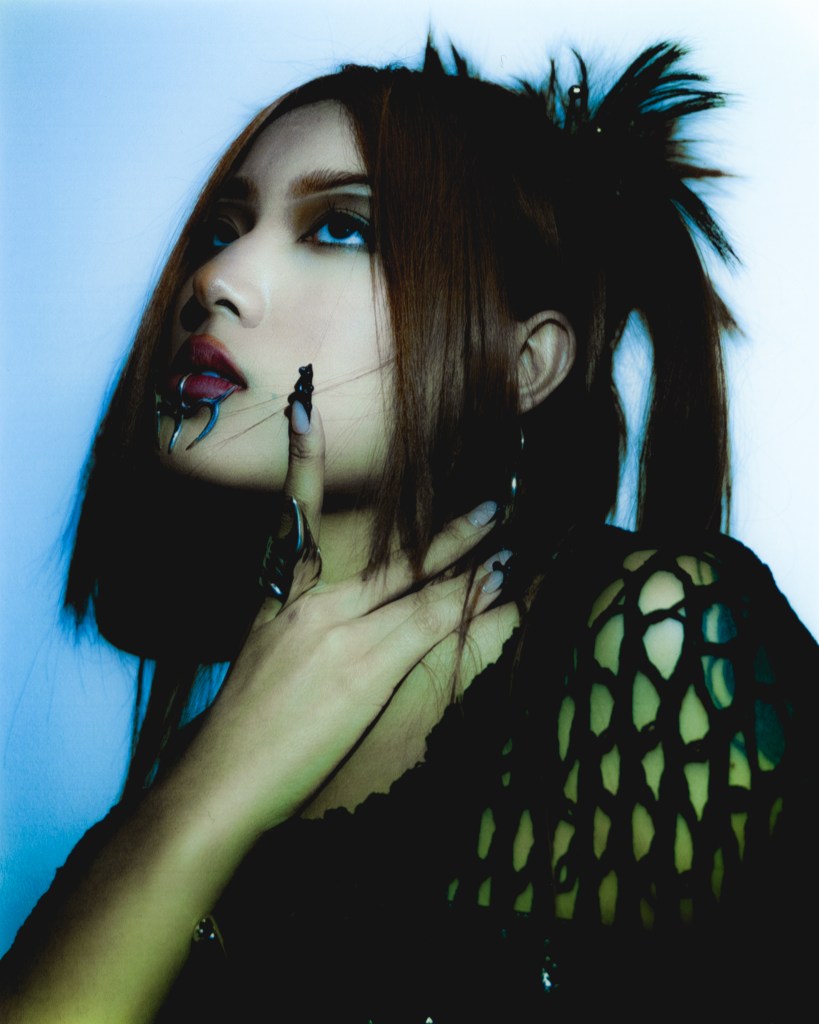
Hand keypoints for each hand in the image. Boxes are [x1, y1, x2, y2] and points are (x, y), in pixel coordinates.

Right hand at [185, 396, 505, 837]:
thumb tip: (325, 615)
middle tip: (487, 498)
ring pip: (417, 579)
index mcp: (277, 596)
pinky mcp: (363, 665)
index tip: (304, 409)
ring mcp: (338, 630)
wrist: (221, 778)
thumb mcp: (257, 656)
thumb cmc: (240, 724)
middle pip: (385, 550)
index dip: (301, 459)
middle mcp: (309, 601)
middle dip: (441, 527)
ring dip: (467, 554)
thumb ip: (290, 623)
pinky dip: (468, 602)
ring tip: (505, 527)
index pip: (292, 514)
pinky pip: (429, 623)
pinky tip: (500, 588)